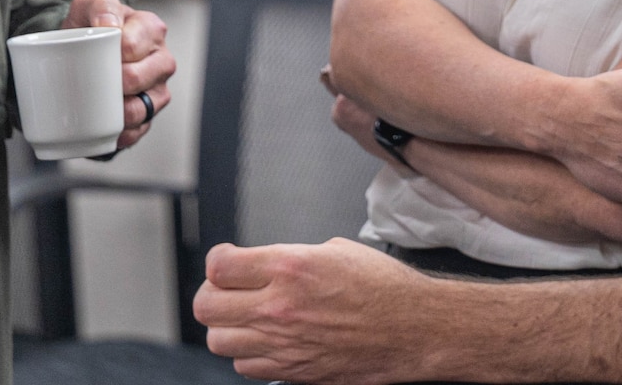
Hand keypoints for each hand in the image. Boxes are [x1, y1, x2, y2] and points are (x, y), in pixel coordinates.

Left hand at [63, 0, 174, 147]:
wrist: (84, 49)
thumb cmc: (91, 27)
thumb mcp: (89, 6)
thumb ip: (100, 6)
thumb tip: (108, 26)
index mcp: (151, 28)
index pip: (131, 46)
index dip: (110, 54)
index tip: (92, 54)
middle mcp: (161, 59)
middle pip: (139, 78)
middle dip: (114, 83)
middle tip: (93, 80)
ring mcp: (158, 89)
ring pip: (143, 108)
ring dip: (120, 113)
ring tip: (101, 108)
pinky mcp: (149, 113)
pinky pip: (140, 130)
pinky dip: (124, 133)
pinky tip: (111, 130)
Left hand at [198, 239, 435, 384]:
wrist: (414, 328)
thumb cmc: (383, 287)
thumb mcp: (334, 250)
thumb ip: (290, 256)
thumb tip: (264, 264)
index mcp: (290, 266)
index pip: (219, 266)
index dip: (219, 262)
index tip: (227, 261)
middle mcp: (280, 307)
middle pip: (207, 306)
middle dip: (213, 294)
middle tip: (228, 289)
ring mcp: (284, 344)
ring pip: (219, 342)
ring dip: (227, 327)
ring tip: (245, 317)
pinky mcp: (294, 372)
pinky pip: (245, 367)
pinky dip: (249, 354)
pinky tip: (266, 340)